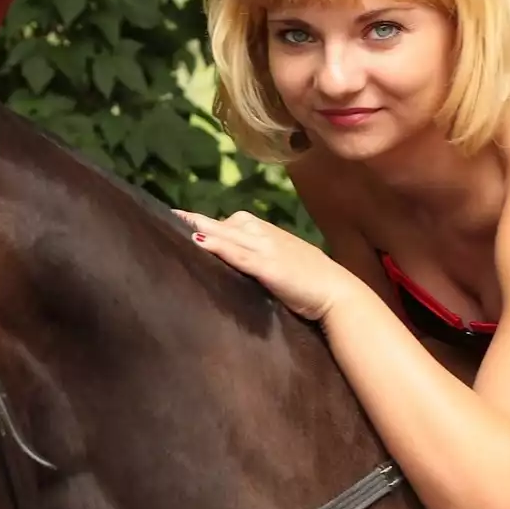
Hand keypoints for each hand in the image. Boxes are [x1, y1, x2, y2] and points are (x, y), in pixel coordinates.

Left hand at [172, 209, 358, 321]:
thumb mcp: (288, 265)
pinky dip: (218, 246)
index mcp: (270, 236)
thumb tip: (249, 267)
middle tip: (171, 215)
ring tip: (176, 222)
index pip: (235, 224)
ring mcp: (266, 250)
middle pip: (225, 224)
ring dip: (201, 228)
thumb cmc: (315, 284)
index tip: (186, 219)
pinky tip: (200, 242)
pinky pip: (238, 254)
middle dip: (197, 220)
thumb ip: (267, 262)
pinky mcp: (268, 267)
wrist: (338, 292)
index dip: (210, 222)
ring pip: (227, 234)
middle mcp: (266, 236)